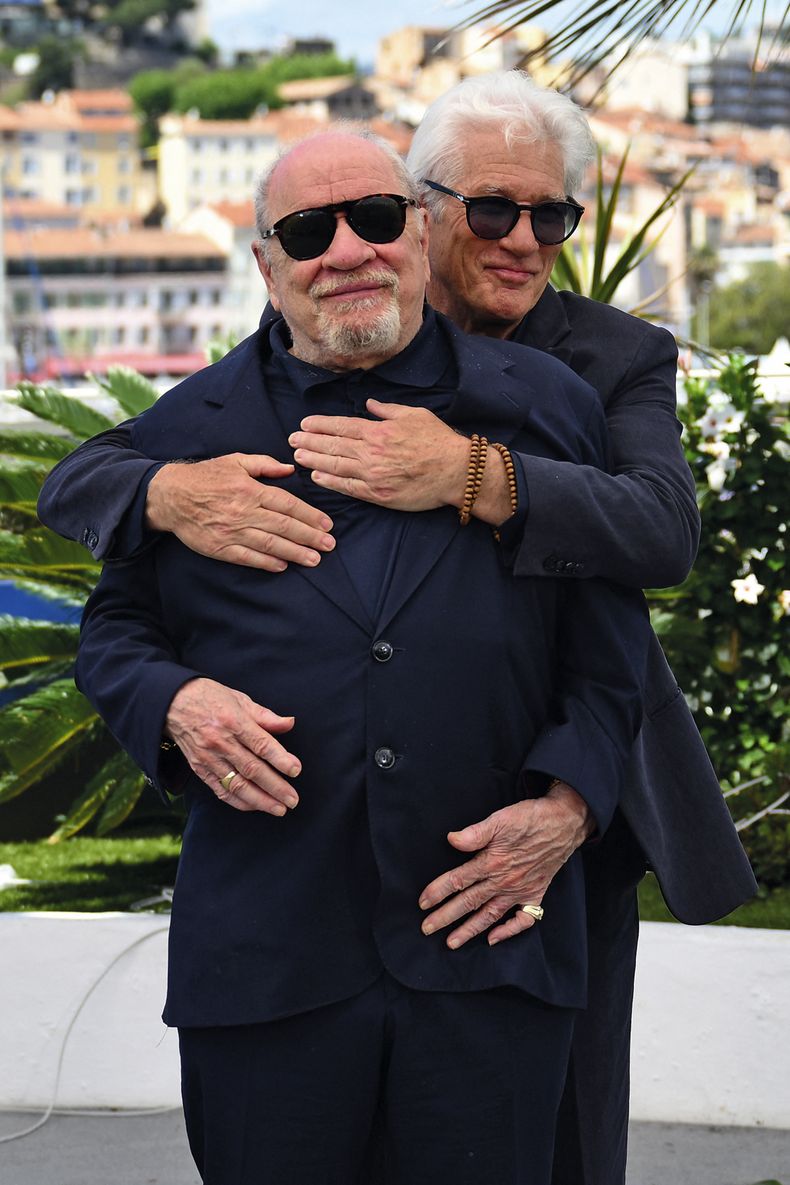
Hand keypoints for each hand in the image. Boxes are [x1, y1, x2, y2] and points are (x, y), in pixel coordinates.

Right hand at [146, 454, 334, 570]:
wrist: (170, 496)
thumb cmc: (206, 476)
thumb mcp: (236, 461)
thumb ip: (264, 464)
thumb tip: (290, 468)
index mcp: (250, 490)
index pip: (288, 505)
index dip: (310, 515)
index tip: (327, 524)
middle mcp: (244, 512)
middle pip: (284, 526)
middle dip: (310, 537)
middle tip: (329, 545)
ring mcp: (232, 532)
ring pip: (270, 544)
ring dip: (295, 553)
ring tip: (314, 559)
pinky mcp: (219, 547)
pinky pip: (247, 557)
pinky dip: (266, 562)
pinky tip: (283, 566)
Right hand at [165, 678, 300, 814]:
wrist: (172, 703)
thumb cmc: (210, 698)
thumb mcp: (240, 699)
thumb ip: (265, 716)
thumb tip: (290, 723)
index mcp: (234, 721)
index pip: (261, 744)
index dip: (280, 759)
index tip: (296, 770)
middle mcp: (221, 742)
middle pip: (252, 769)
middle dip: (275, 787)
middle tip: (292, 800)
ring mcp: (209, 758)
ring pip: (237, 784)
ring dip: (260, 800)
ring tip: (279, 809)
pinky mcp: (199, 769)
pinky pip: (220, 790)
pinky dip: (238, 801)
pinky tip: (255, 806)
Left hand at [289, 399, 469, 511]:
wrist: (455, 470)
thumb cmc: (437, 440)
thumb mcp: (414, 414)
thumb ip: (387, 410)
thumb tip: (369, 404)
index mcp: (378, 431)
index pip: (341, 426)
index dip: (320, 425)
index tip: (304, 424)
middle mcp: (371, 452)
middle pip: (333, 445)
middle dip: (309, 441)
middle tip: (292, 440)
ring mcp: (373, 474)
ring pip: (335, 465)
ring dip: (314, 460)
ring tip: (297, 456)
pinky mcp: (378, 494)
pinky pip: (348, 488)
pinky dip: (330, 482)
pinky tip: (317, 476)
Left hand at [418, 781, 593, 947]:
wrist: (564, 822)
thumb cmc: (531, 818)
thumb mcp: (500, 819)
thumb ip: (475, 833)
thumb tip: (452, 839)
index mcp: (492, 862)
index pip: (458, 880)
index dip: (438, 891)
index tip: (422, 903)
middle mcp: (504, 881)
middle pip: (469, 902)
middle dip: (446, 917)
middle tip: (426, 929)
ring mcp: (520, 891)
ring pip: (490, 915)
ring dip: (470, 930)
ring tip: (452, 943)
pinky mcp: (535, 894)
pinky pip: (523, 920)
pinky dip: (509, 931)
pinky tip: (493, 938)